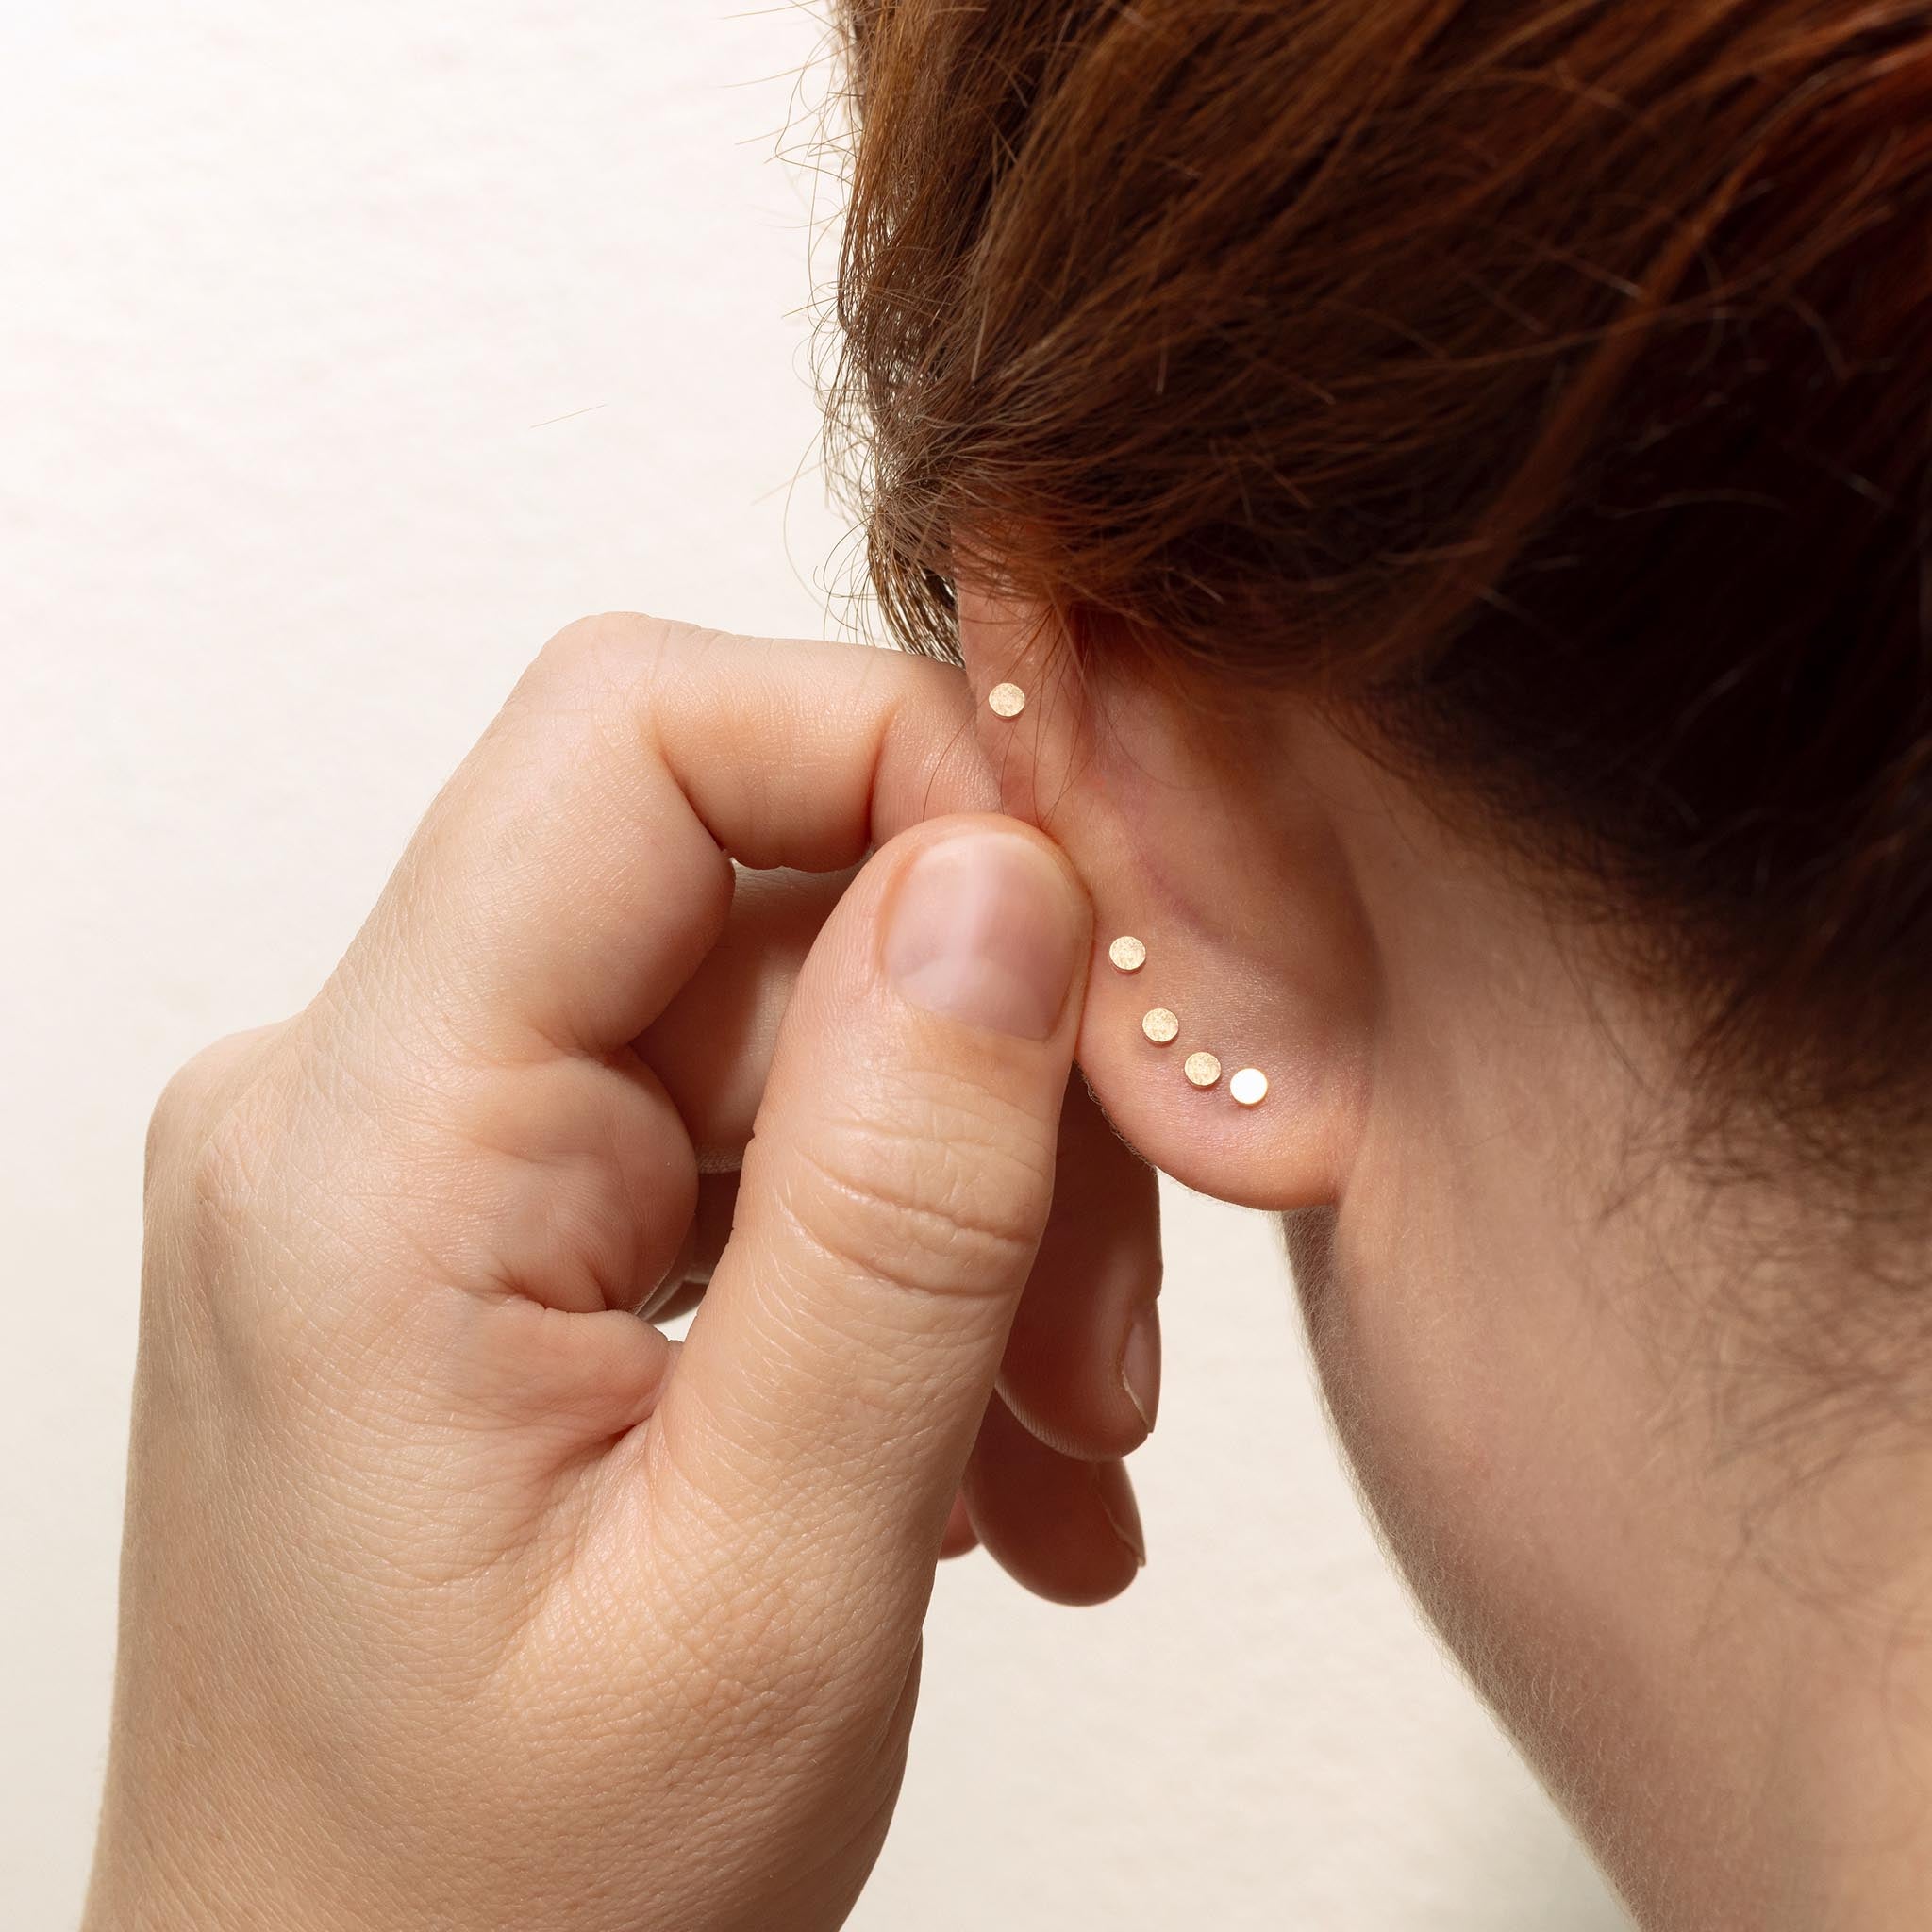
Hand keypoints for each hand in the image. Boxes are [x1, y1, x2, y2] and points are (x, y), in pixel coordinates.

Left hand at [84, 617, 1159, 1931]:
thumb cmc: (494, 1911)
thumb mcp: (767, 1578)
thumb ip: (896, 1209)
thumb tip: (1000, 882)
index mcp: (366, 1153)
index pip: (634, 734)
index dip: (900, 755)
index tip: (1096, 937)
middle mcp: (368, 1107)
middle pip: (760, 892)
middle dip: (992, 1066)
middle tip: (1109, 1320)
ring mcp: (437, 1165)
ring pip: (799, 1023)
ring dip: (976, 1199)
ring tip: (1053, 1433)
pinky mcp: (508, 1226)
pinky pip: (758, 1140)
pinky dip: (905, 1260)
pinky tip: (980, 1452)